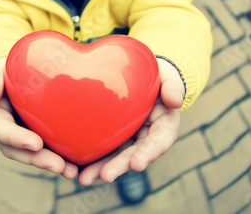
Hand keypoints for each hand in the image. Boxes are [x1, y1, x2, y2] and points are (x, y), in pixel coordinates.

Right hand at [0, 57, 78, 178]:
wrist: (19, 76)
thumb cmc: (7, 72)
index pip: (3, 131)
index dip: (17, 139)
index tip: (36, 144)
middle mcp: (8, 133)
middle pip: (20, 151)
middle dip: (39, 160)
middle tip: (58, 166)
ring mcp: (25, 138)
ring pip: (36, 156)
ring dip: (52, 165)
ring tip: (70, 171)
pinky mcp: (41, 138)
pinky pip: (50, 151)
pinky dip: (63, 161)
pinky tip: (79, 167)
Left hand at [77, 58, 184, 185]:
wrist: (138, 71)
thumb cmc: (154, 72)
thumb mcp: (167, 74)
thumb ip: (172, 85)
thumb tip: (175, 101)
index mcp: (163, 123)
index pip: (159, 140)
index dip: (148, 153)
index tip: (136, 165)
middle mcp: (147, 135)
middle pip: (135, 154)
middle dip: (120, 166)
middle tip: (106, 175)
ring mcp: (129, 137)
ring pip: (116, 156)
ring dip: (102, 168)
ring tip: (85, 179)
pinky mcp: (113, 135)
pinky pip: (102, 148)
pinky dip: (90, 158)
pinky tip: (75, 168)